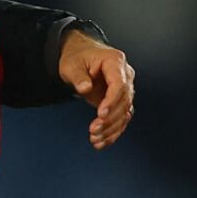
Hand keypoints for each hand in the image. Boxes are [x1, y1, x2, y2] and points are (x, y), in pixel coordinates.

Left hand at [58, 30, 134, 149]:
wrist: (80, 55)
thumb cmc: (76, 57)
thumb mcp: (71, 64)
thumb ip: (78, 76)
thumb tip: (85, 88)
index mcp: (115, 62)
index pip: (119, 85)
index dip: (111, 101)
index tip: (100, 115)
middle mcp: (125, 75)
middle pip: (124, 101)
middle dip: (110, 119)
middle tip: (93, 130)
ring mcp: (125, 88)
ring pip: (125, 113)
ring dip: (111, 128)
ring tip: (95, 139)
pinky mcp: (120, 101)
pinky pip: (121, 118)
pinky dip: (112, 131)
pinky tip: (101, 142)